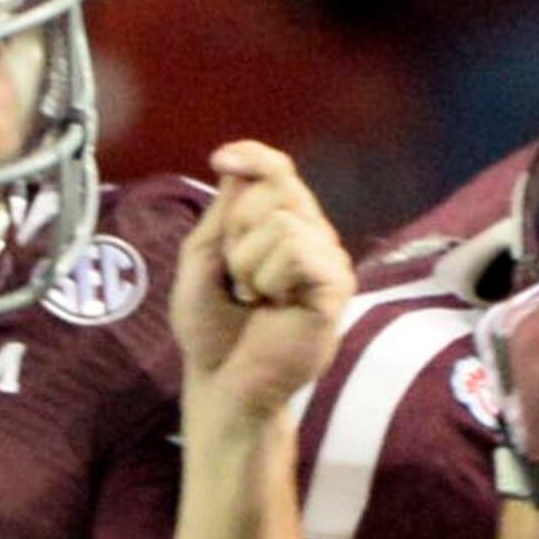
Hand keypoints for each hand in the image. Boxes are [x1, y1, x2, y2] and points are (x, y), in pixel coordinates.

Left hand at [174, 137, 351, 422]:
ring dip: (249, 262)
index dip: (254, 156)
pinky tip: (273, 305)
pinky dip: (270, 277)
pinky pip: (297, 251)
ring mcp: (328, 261)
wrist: (225, 382)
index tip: (222, 160)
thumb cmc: (213, 329)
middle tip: (238, 276)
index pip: (279, 170)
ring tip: (255, 296)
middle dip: (238, 229)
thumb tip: (239, 167)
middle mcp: (313, 236)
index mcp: (283, 226)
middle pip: (278, 187)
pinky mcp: (336, 287)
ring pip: (283, 221)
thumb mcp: (202, 258)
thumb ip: (222, 212)